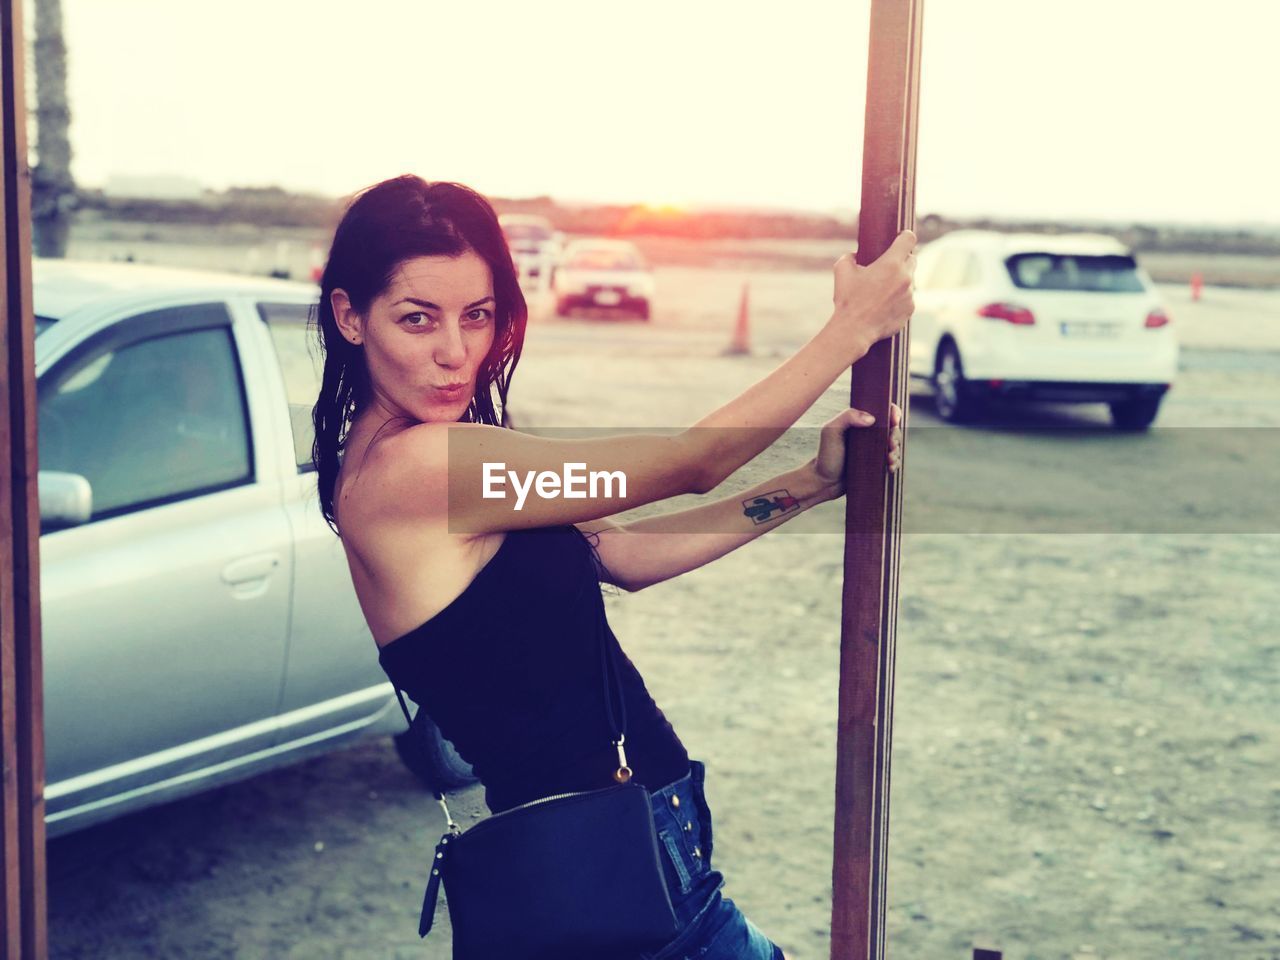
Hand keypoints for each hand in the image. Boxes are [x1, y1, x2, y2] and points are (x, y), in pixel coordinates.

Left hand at [809, 401, 903, 497]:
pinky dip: (894, 463)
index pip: (882, 411)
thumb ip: (846, 417)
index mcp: (859, 422)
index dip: (893, 412)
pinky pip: (892, 461)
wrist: (824, 482)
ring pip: (894, 445)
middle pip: (892, 429)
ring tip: (889, 459)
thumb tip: (871, 419)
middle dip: (895, 435)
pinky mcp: (876, 464)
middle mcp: (868, 434)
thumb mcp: (830, 432)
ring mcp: (873, 450)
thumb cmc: (825, 455)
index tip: (894, 420)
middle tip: (890, 444)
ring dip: (896, 451)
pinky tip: (890, 468)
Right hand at [827, 230, 916, 362]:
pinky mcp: (910, 310)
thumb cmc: (847, 300)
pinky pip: (908, 298)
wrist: (853, 330)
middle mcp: (905, 277)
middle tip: (888, 266)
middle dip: (901, 260)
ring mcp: (909, 295)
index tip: (901, 238)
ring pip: (910, 280)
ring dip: (900, 281)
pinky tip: (885, 304)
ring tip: (882, 290)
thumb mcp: (842, 270)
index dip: (905, 236)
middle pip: (912, 259)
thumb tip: (855, 255)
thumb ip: (850, 256)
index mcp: (891, 264)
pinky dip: (899, 298)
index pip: (909, 239)